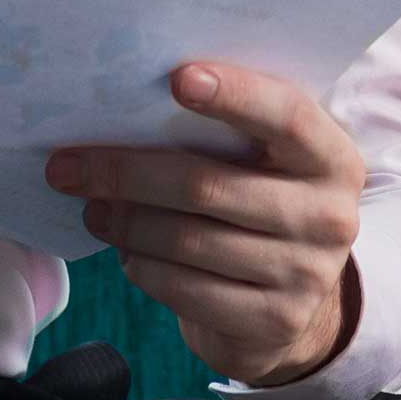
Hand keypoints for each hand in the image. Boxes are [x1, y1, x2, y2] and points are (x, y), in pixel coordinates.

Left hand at [48, 61, 366, 389]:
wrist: (293, 303)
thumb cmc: (262, 204)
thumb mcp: (267, 163)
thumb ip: (229, 130)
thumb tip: (129, 102)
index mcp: (332, 158)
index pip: (288, 116)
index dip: (235, 95)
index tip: (176, 77)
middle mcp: (330, 216)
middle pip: (208, 186)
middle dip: (126, 173)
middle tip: (67, 165)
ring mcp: (306, 275)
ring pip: (188, 241)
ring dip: (125, 222)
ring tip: (90, 207)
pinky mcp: (274, 322)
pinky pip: (186, 289)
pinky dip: (143, 267)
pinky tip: (127, 252)